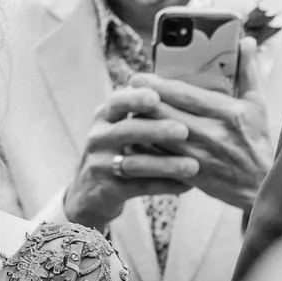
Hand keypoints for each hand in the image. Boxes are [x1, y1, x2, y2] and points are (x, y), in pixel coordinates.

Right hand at [61, 85, 202, 230]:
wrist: (89, 192)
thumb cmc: (117, 150)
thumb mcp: (120, 125)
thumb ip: (144, 110)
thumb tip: (183, 88)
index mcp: (105, 116)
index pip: (118, 101)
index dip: (136, 98)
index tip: (157, 97)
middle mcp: (99, 138)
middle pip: (126, 130)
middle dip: (155, 130)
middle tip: (184, 131)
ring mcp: (100, 165)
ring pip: (134, 163)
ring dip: (165, 164)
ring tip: (193, 166)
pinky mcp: (108, 190)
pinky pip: (139, 187)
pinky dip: (164, 186)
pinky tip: (187, 186)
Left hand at [129, 36, 269, 210]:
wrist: (260, 184)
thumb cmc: (257, 140)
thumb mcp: (257, 104)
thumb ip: (248, 72)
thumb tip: (247, 41)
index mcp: (228, 113)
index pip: (185, 95)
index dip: (158, 85)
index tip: (139, 76)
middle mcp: (212, 134)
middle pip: (166, 114)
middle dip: (143, 101)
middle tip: (126, 91)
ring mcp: (200, 156)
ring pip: (159, 137)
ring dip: (141, 125)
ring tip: (128, 113)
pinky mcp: (191, 174)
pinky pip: (160, 159)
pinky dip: (145, 149)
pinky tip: (134, 139)